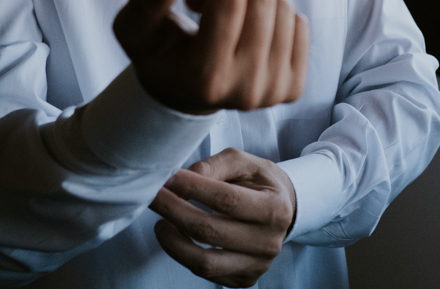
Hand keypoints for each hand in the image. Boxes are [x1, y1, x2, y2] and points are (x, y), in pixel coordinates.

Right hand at [113, 0, 309, 113]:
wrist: (184, 94)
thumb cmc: (159, 53)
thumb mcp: (136, 28)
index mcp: (205, 77)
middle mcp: (245, 89)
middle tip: (205, 0)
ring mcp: (273, 92)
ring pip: (283, 9)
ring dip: (252, 2)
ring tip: (226, 17)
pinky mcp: (293, 88)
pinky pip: (300, 25)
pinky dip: (274, 18)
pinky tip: (249, 32)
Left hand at [150, 148, 297, 286]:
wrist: (285, 210)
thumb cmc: (260, 184)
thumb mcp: (245, 163)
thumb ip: (216, 165)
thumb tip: (184, 178)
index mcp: (274, 208)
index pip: (227, 200)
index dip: (194, 189)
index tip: (171, 179)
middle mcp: (268, 241)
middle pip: (210, 231)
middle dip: (174, 211)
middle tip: (154, 197)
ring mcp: (257, 265)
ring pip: (204, 262)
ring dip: (173, 242)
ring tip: (160, 222)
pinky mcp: (244, 280)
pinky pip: (207, 274)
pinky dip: (184, 256)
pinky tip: (177, 236)